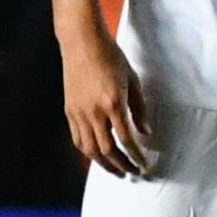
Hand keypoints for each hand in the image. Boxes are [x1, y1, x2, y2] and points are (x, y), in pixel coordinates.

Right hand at [63, 32, 157, 179]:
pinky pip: (78, 139)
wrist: (82, 42)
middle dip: (122, 165)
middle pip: (107, 150)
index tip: (144, 165)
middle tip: (133, 173)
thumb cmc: (111, 57)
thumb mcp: (132, 80)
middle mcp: (95, 112)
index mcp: (113, 103)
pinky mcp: (69, 111)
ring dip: (104, 164)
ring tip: (117, 171)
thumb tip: (146, 134)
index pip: (127, 139)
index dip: (136, 156)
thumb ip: (139, 109)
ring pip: (90, 149)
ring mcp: (79, 113)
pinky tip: (98, 156)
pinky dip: (89, 152)